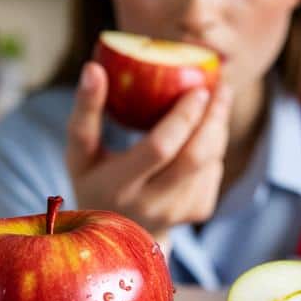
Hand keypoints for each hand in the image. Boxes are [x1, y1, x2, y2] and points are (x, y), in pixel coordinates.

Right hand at [65, 62, 232, 243]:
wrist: (119, 233)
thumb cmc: (95, 179)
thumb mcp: (80, 151)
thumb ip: (85, 111)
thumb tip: (92, 67)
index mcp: (119, 185)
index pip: (159, 149)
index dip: (182, 118)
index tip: (197, 88)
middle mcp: (152, 204)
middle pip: (196, 156)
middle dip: (214, 118)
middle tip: (221, 86)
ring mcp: (178, 212)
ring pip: (210, 162)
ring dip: (218, 128)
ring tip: (219, 100)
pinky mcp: (198, 213)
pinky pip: (215, 171)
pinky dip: (215, 147)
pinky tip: (207, 132)